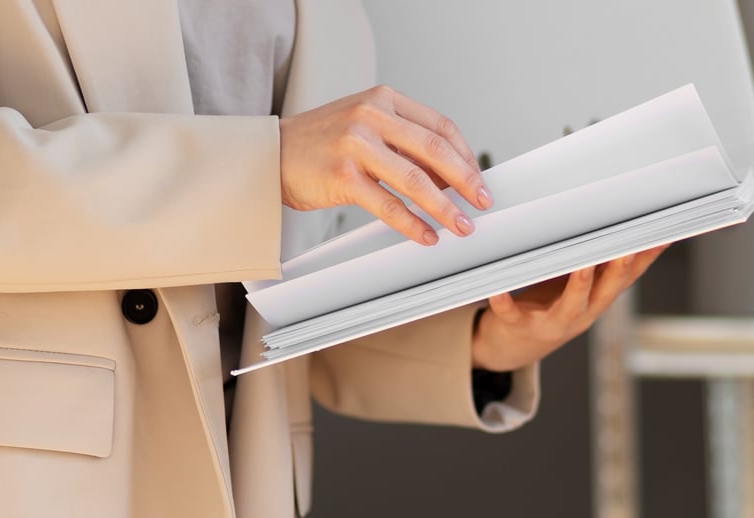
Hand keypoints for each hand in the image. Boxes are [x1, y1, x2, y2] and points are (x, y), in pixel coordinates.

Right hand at [279, 85, 491, 244]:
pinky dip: (412, 223)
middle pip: (435, 150)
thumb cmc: (320, 144)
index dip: (465, 156)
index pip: (439, 126)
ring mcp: (356, 145)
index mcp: (383, 100)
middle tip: (482, 202)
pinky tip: (426, 235)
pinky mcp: (343, 176)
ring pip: (416, 180)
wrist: (270, 155)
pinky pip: (388, 205)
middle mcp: (371, 116)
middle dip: (466, 180)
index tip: (478, 179)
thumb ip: (401, 142)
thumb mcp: (363, 125)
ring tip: (461, 225)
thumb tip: (448, 176)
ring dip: (445, 207)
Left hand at [470, 244, 669, 371]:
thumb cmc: (550, 305)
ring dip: (579, 284)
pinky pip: (511, 314)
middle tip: (628, 245)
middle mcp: (580, 315)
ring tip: (583, 263)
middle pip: (606, 291)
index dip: (646, 258)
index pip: (628, 278)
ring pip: (570, 305)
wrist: (514, 347)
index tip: (662, 235)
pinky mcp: (519, 327)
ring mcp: (551, 323)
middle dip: (618, 269)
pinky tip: (498, 289)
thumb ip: (602, 264)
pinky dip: (504, 302)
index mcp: (597, 301)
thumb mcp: (583, 288)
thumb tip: (628, 231)